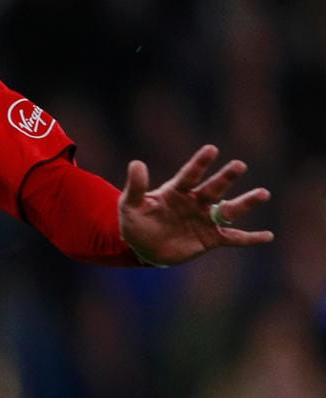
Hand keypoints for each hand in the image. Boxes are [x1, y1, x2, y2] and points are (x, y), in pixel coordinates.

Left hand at [118, 144, 271, 265]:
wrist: (142, 248)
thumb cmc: (136, 222)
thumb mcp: (130, 205)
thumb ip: (136, 187)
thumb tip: (136, 163)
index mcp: (177, 191)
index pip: (189, 174)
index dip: (200, 163)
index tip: (212, 149)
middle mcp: (195, 202)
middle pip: (213, 188)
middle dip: (226, 177)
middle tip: (239, 165)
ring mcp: (205, 219)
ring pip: (229, 210)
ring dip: (245, 203)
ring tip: (263, 193)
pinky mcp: (211, 238)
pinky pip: (233, 238)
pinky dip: (250, 238)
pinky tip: (268, 236)